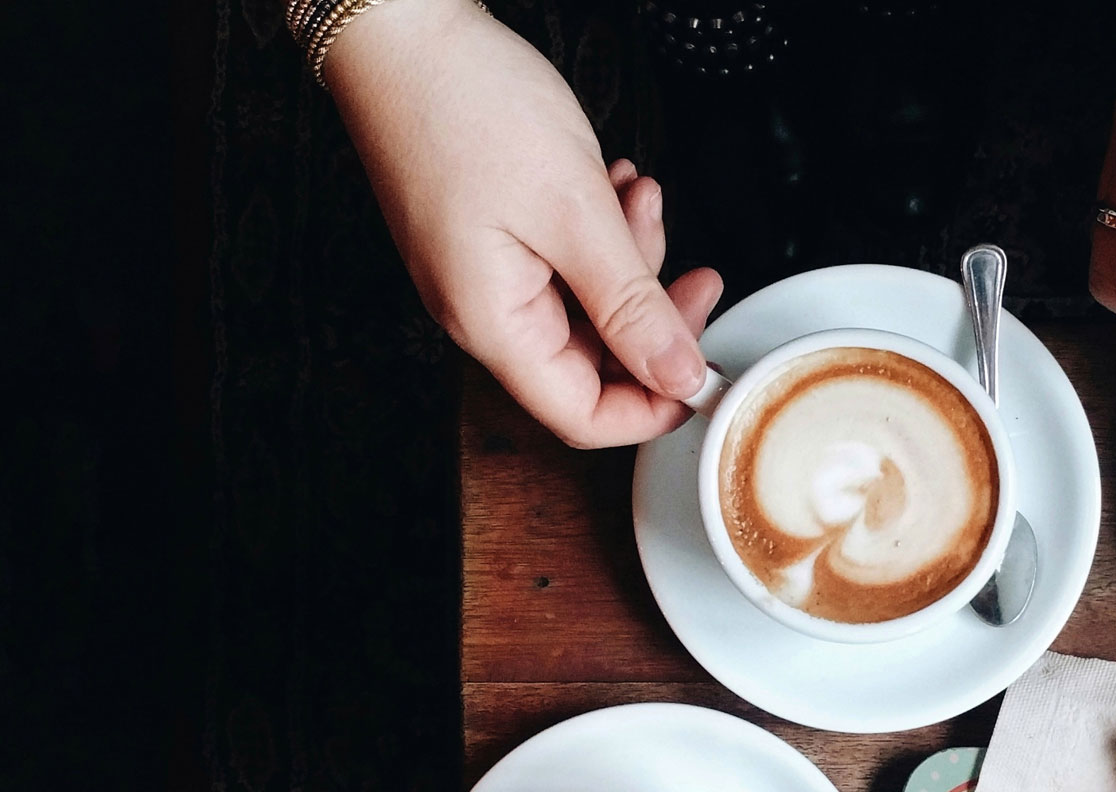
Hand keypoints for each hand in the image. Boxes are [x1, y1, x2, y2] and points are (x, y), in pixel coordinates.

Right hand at [325, 0, 720, 446]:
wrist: (401, 28)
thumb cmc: (465, 105)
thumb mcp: (576, 213)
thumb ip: (632, 306)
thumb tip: (677, 375)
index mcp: (494, 324)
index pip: (583, 417)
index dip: (653, 406)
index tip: (703, 371)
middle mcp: (482, 310)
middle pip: (594, 359)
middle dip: (652, 311)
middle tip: (694, 269)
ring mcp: (484, 273)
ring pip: (587, 303)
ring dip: (630, 257)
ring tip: (638, 197)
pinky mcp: (490, 236)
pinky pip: (564, 260)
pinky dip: (600, 230)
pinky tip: (612, 185)